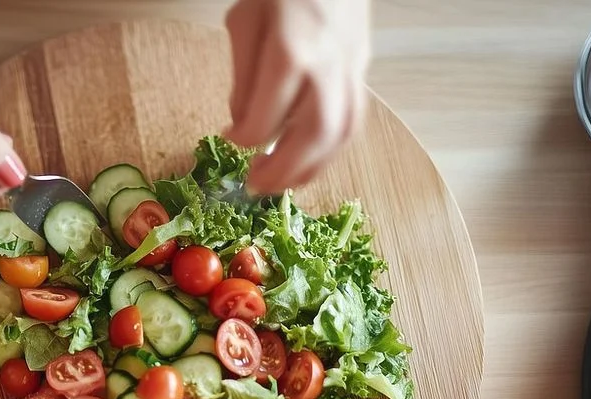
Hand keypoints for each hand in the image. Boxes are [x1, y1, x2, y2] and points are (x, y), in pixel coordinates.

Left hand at [223, 0, 370, 193]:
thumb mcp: (243, 21)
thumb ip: (242, 77)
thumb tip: (243, 122)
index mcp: (290, 53)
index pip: (265, 121)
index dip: (243, 140)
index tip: (229, 139)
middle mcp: (327, 66)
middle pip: (314, 136)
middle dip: (283, 171)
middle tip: (256, 185)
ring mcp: (351, 70)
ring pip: (341, 135)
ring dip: (311, 169)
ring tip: (282, 184)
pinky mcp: (362, 71)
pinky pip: (354, 122)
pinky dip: (331, 151)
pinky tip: (309, 161)